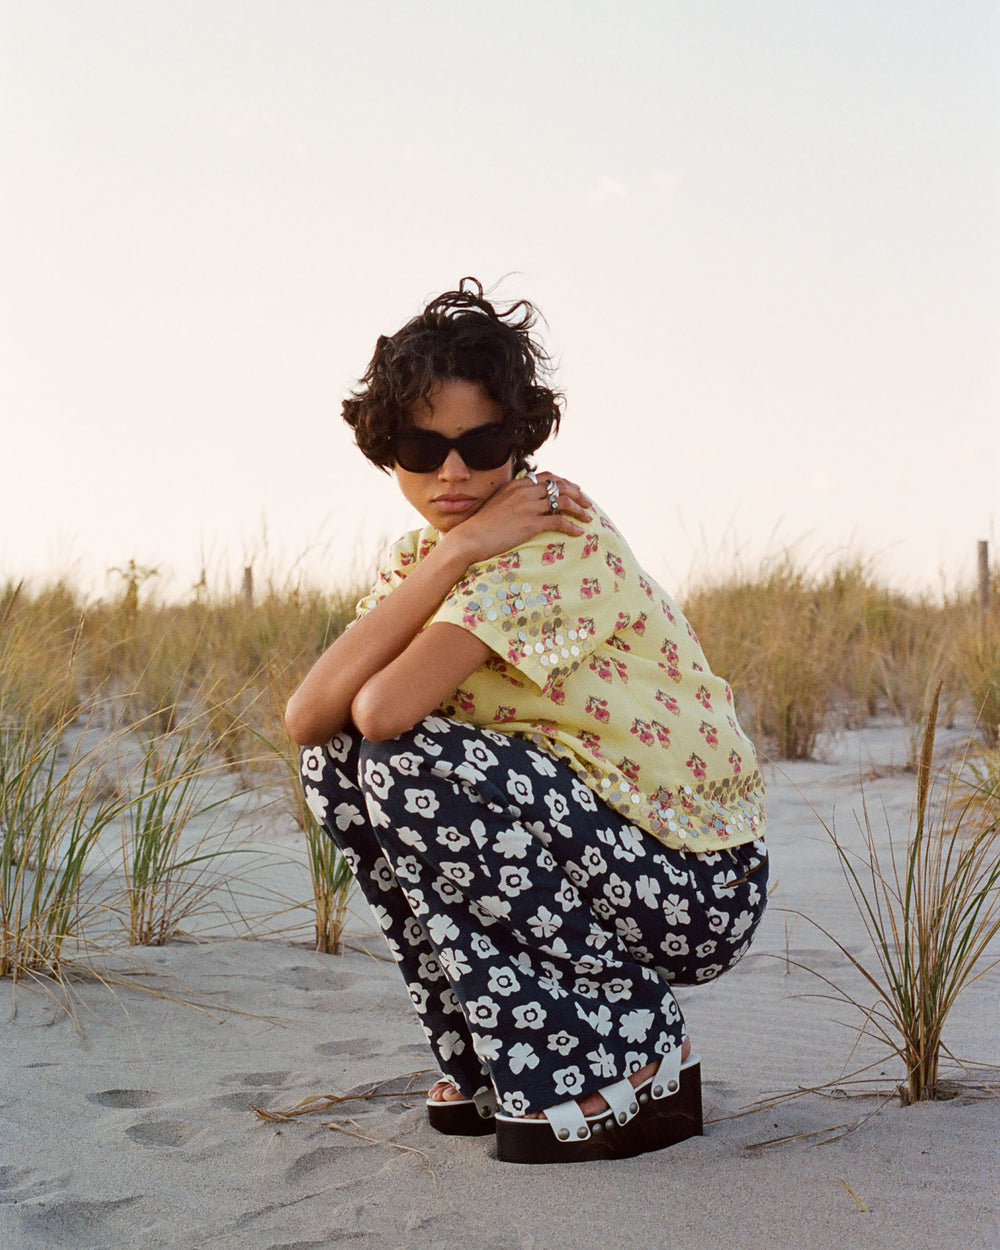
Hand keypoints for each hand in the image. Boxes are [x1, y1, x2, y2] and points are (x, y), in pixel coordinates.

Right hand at [440, 472, 592, 567]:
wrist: (470, 537)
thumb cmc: (480, 525)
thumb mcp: (497, 503)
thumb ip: (512, 498)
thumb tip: (523, 503)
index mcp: (517, 485)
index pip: (548, 478)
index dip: (564, 482)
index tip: (575, 489)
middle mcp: (525, 492)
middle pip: (560, 487)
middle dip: (577, 495)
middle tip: (588, 504)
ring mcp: (529, 507)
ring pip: (564, 502)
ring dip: (579, 510)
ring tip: (588, 518)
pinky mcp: (531, 523)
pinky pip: (559, 522)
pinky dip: (572, 526)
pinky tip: (579, 532)